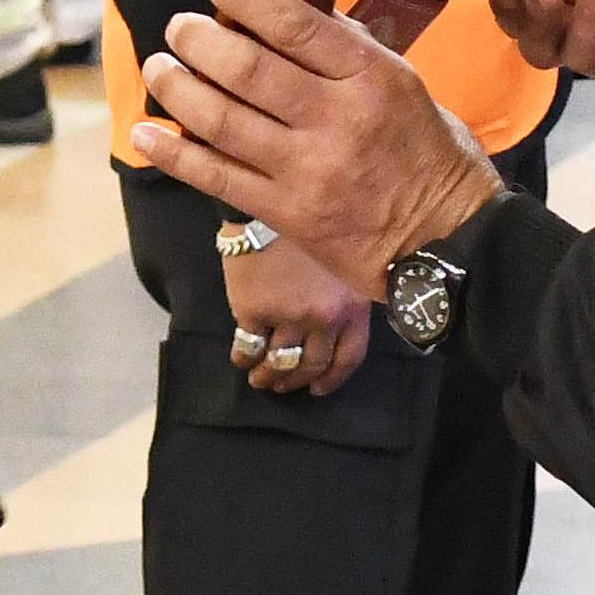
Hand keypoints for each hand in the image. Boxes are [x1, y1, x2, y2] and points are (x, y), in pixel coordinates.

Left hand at [129, 0, 504, 297]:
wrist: (449, 245)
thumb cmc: (433, 158)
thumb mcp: (408, 87)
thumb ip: (351, 53)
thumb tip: (292, 16)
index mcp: (372, 79)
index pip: (296, 24)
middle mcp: (337, 120)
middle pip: (247, 68)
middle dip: (198, 40)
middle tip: (179, 27)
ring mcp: (307, 170)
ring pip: (222, 120)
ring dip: (177, 88)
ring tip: (159, 67)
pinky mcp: (287, 213)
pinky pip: (217, 178)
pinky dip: (175, 153)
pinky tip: (146, 133)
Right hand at [224, 240, 373, 396]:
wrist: (267, 205)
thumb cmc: (307, 227)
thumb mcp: (342, 260)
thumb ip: (343, 292)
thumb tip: (337, 326)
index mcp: (351, 304)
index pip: (348, 357)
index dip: (333, 378)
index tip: (320, 389)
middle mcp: (323, 317)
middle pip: (313, 365)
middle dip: (298, 381)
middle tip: (286, 386)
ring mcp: (288, 317)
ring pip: (280, 362)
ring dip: (270, 377)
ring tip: (262, 379)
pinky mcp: (254, 311)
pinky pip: (249, 348)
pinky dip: (245, 359)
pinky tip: (243, 359)